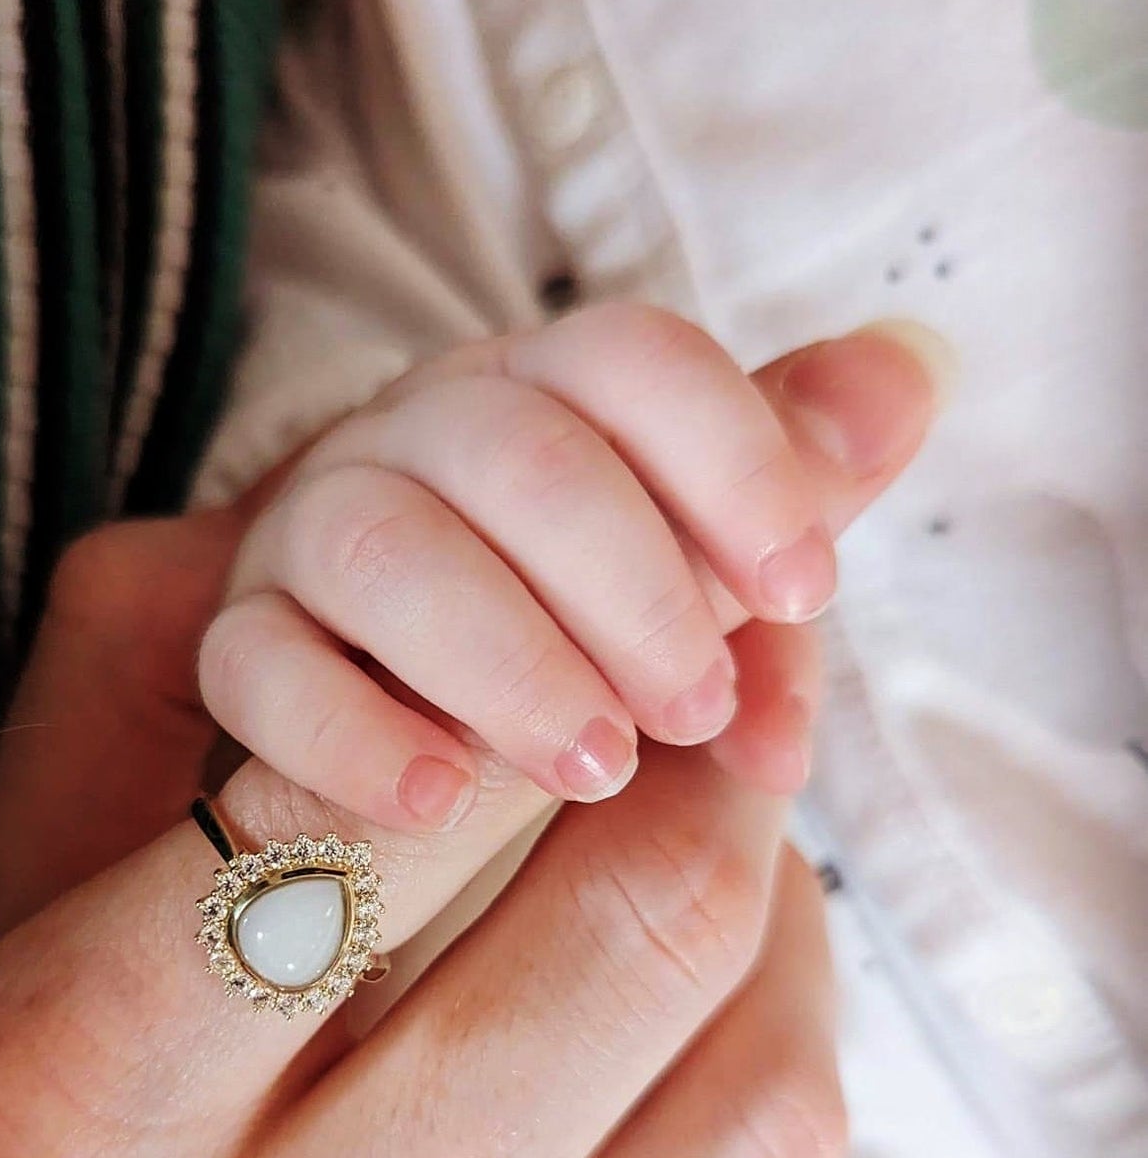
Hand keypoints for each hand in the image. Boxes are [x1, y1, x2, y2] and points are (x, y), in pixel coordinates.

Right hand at [198, 306, 948, 829]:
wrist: (385, 713)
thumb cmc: (568, 632)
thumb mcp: (684, 565)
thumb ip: (782, 483)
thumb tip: (916, 369)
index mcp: (540, 398)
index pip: (626, 358)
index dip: (729, 456)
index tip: (804, 586)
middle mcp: (418, 440)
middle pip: (514, 449)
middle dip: (631, 582)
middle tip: (698, 708)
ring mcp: (313, 537)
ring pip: (383, 545)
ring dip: (506, 654)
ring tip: (595, 763)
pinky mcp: (241, 646)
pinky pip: (259, 664)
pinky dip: (350, 730)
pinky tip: (435, 798)